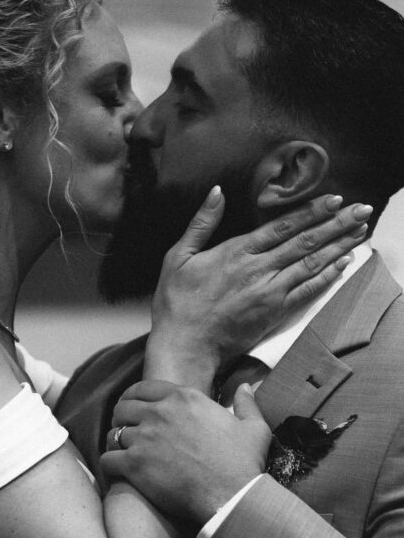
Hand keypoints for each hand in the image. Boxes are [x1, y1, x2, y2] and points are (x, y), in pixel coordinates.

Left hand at [101, 380, 270, 526]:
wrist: (231, 496)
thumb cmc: (243, 464)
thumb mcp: (254, 428)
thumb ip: (246, 403)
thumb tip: (246, 385)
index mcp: (184, 398)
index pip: (143, 388)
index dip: (133, 398)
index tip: (133, 409)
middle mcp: (160, 412)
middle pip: (122, 408)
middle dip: (121, 419)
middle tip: (125, 432)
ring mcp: (145, 438)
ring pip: (112, 433)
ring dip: (115, 442)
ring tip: (121, 452)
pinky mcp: (135, 464)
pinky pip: (107, 459)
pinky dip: (109, 465)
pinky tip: (117, 471)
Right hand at [145, 189, 371, 388]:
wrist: (184, 345)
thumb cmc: (176, 303)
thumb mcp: (179, 256)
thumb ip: (201, 222)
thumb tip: (217, 191)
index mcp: (237, 252)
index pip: (283, 226)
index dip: (311, 212)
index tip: (334, 199)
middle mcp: (258, 270)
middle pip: (305, 242)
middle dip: (336, 224)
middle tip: (361, 210)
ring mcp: (269, 293)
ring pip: (311, 264)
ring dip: (339, 246)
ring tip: (360, 231)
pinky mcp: (274, 314)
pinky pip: (307, 292)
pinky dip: (327, 277)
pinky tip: (343, 264)